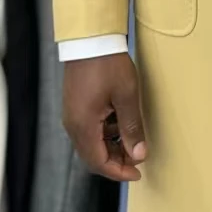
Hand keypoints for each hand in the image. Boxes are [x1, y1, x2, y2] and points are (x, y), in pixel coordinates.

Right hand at [63, 53, 146, 181]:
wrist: (90, 38)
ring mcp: (72, 114)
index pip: (98, 162)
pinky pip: (89, 128)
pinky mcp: (75, 105)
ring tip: (134, 138)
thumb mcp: (126, 96)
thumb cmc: (108, 65)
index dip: (118, 172)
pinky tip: (121, 122)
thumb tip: (140, 154)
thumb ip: (132, 128)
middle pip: (93, 155)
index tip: (138, 173)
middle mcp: (73, 124)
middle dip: (116, 160)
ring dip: (112, 146)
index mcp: (83, 126)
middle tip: (139, 157)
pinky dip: (106, 133)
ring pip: (91, 143)